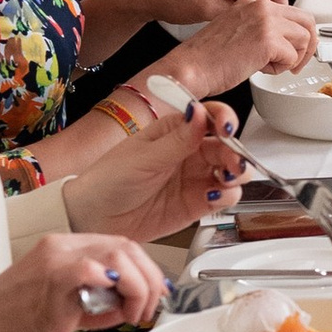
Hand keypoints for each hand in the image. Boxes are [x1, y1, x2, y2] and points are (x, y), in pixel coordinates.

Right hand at [0, 234, 172, 331]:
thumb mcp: (58, 311)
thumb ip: (90, 302)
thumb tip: (123, 306)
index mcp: (59, 250)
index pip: (119, 247)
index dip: (146, 272)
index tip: (153, 298)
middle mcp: (58, 248)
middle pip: (126, 247)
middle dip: (150, 281)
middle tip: (146, 312)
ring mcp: (54, 263)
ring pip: (118, 256)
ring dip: (139, 289)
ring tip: (129, 318)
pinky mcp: (49, 285)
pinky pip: (92, 270)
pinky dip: (115, 289)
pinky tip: (112, 314)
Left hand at [62, 103, 244, 240]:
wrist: (94, 219)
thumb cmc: (108, 181)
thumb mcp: (143, 157)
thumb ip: (177, 140)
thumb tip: (199, 112)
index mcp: (175, 130)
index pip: (209, 117)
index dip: (224, 120)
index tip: (227, 129)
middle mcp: (189, 152)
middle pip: (226, 145)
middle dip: (235, 151)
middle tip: (232, 162)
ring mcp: (195, 178)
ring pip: (231, 171)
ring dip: (237, 174)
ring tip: (226, 179)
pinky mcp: (197, 204)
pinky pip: (224, 197)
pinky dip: (227, 196)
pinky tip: (214, 196)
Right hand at [157, 0, 315, 94]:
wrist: (189, 68)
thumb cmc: (206, 58)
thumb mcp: (237, 33)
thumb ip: (260, 30)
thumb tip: (286, 42)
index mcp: (251, 2)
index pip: (290, 12)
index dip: (296, 35)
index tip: (292, 50)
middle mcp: (260, 6)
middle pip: (306, 20)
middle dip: (307, 44)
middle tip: (296, 63)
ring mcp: (264, 20)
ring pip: (303, 38)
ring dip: (292, 58)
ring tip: (269, 66)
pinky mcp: (267, 39)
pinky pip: (292, 57)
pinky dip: (280, 69)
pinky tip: (260, 69)